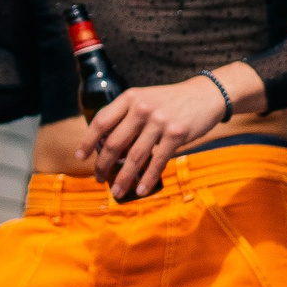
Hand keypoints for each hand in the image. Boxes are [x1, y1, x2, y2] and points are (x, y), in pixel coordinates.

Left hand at [87, 75, 235, 197]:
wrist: (206, 95)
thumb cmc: (172, 101)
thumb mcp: (146, 99)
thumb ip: (128, 116)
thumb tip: (110, 146)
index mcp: (130, 98)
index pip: (101, 121)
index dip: (88, 141)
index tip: (81, 156)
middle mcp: (141, 108)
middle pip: (115, 143)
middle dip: (103, 165)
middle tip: (99, 178)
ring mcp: (159, 122)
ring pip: (135, 156)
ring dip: (124, 178)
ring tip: (117, 191)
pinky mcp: (176, 134)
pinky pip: (158, 162)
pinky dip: (148, 179)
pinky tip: (142, 190)